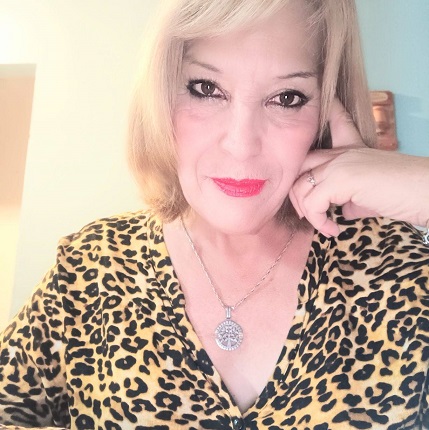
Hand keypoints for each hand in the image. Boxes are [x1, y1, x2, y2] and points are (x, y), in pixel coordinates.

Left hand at [289, 99, 428, 236]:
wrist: (426, 194)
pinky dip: (318, 222)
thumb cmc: (402, 195)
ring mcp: (341, 163)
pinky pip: (313, 203)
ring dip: (308, 213)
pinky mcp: (343, 178)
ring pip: (300, 188)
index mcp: (351, 149)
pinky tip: (333, 230)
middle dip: (295, 193)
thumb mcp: (368, 195)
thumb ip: (348, 198)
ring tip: (324, 226)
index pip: (335, 121)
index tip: (324, 102)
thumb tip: (339, 211)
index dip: (326, 112)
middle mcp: (342, 153)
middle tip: (309, 214)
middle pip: (299, 165)